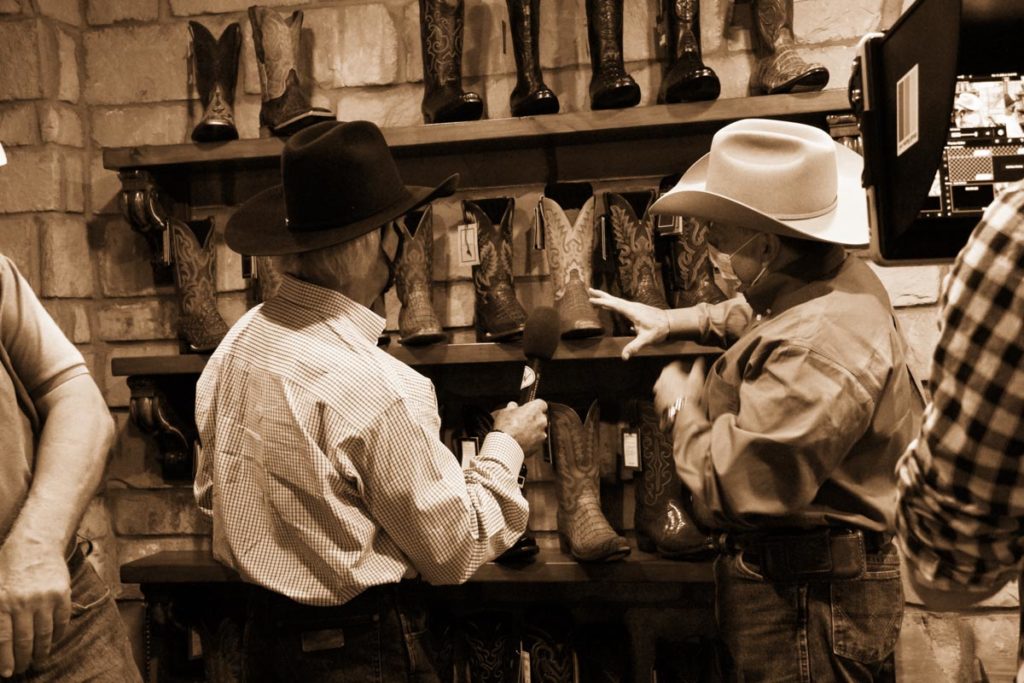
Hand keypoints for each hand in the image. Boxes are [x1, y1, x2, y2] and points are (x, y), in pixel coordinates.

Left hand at [0, 542, 71, 676]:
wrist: (35, 544)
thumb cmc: (9, 567)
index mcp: (1, 601)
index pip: (3, 639)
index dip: (5, 659)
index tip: (7, 673)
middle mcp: (22, 602)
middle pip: (24, 640)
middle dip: (22, 659)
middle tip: (22, 669)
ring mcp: (44, 598)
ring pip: (43, 634)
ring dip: (41, 651)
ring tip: (38, 659)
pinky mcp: (62, 594)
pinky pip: (61, 622)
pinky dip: (57, 635)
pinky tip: (52, 641)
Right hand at [492, 400, 547, 453]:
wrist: (505, 446)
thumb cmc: (505, 427)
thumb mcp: (504, 412)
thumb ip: (511, 407)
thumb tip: (512, 406)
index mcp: (534, 409)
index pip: (541, 403)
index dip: (534, 406)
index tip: (528, 408)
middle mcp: (541, 420)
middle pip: (541, 417)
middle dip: (533, 419)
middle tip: (522, 421)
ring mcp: (541, 433)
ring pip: (539, 429)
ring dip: (533, 430)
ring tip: (520, 433)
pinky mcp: (539, 445)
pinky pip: (537, 440)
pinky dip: (531, 440)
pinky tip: (522, 441)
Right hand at [588, 288, 669, 359]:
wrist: (671, 322)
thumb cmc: (659, 330)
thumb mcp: (646, 340)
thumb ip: (634, 347)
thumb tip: (624, 357)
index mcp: (632, 311)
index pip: (615, 305)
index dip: (603, 302)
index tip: (592, 300)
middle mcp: (632, 306)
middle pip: (614, 299)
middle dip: (601, 295)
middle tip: (589, 290)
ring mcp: (634, 307)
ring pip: (617, 300)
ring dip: (606, 298)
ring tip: (596, 296)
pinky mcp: (636, 309)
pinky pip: (621, 304)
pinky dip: (613, 303)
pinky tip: (610, 307)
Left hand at [653, 357, 706, 430]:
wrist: (683, 415)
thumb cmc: (690, 395)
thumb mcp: (697, 378)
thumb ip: (698, 366)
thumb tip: (700, 360)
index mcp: (669, 371)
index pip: (678, 364)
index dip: (687, 366)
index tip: (692, 371)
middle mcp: (660, 380)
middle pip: (671, 375)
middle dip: (679, 377)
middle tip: (689, 382)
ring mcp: (657, 392)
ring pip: (666, 387)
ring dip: (674, 388)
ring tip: (685, 393)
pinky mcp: (657, 403)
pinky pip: (664, 398)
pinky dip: (670, 398)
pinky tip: (679, 402)